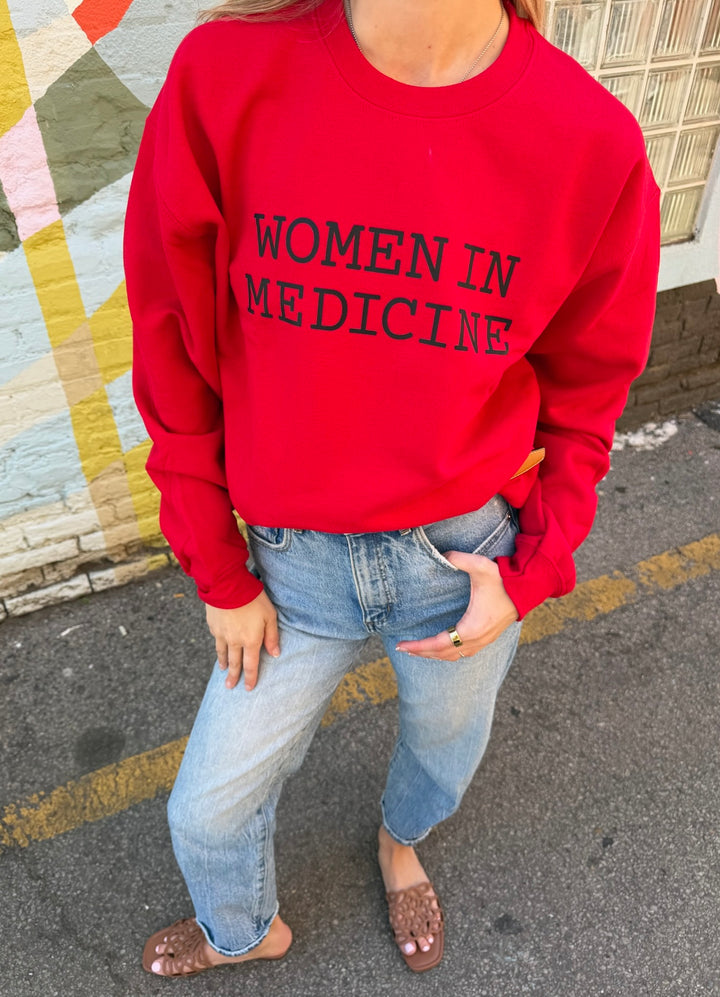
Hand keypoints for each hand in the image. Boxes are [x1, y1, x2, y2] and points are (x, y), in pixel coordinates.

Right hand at [206, 591, 279, 690]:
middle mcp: (235, 641)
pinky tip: (219, 648)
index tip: (248, 688)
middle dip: (234, 676)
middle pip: (234, 663)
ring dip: (223, 663)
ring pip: (222, 653)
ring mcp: (222, 634)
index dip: (250, 678)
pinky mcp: (213, 625)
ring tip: (223, 670)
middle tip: (230, 686)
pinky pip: (216, 640)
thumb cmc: (253, 598)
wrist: (227, 585)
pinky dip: (218, 647)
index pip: (251, 665)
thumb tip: (276, 654)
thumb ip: (272, 636)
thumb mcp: (269, 615)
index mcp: (251, 640)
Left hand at [395, 552, 518, 659]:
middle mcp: (477, 639)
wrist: (529, 588)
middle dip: (422, 652)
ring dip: (435, 655)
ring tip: (418, 650)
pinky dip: (448, 653)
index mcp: (472, 628)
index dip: (419, 647)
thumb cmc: (505, 580)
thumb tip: (442, 555)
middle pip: (443, 654)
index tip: (402, 645)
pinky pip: (463, 652)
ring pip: (454, 656)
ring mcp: (483, 641)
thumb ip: (458, 559)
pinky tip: (441, 647)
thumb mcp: (480, 567)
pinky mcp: (488, 638)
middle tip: (402, 648)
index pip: (439, 644)